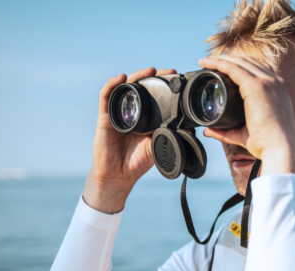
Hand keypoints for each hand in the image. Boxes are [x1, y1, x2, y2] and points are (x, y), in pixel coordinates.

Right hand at [83, 67, 176, 213]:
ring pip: (125, 87)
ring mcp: (117, 113)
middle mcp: (131, 112)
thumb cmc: (137, 162)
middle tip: (166, 71)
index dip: (163, 85)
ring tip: (148, 70)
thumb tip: (190, 128)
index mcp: (145, 118)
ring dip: (136, 76)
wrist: (119, 175)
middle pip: (140, 87)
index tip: (175, 77)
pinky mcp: (104, 117)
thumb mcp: (158, 146)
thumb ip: (170, 136)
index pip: (153, 95)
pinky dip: (112, 84)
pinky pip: (106, 97)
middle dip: (152, 76)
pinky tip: (121, 78)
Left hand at [198, 55, 294, 176]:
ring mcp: (267, 82)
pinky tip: (207, 63)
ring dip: (221, 58)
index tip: (222, 69)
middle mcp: (274, 82)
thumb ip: (226, 131)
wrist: (280, 149)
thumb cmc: (267, 144)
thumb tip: (208, 131)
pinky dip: (219, 63)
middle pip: (248, 62)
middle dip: (228, 59)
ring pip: (240, 62)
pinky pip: (234, 68)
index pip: (258, 70)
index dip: (240, 66)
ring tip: (204, 61)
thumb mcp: (244, 134)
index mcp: (277, 91)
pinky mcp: (257, 86)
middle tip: (209, 63)